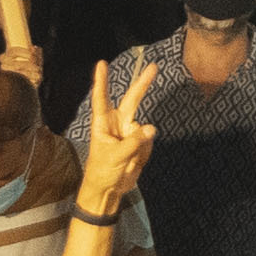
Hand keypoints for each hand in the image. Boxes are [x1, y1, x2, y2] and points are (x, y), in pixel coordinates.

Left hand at [80, 54, 163, 201]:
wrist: (108, 191)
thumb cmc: (102, 171)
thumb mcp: (116, 156)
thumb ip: (134, 141)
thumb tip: (152, 127)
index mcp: (104, 123)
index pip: (102, 98)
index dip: (102, 81)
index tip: (102, 64)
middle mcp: (118, 123)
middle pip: (132, 100)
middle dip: (142, 83)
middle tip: (153, 66)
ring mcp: (130, 133)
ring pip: (144, 129)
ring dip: (140, 146)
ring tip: (127, 161)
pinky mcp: (140, 143)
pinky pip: (149, 143)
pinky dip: (144, 154)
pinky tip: (133, 163)